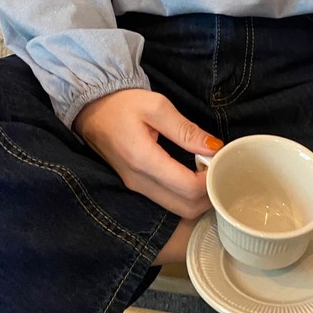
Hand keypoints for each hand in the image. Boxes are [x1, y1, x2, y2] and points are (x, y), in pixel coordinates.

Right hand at [73, 88, 222, 218]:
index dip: (210, 180)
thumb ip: (186, 129)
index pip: (188, 188)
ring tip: (208, 172)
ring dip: (198, 198)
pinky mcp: (135, 187)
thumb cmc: (122, 103)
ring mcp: (135, 188)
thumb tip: (214, 147)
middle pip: (185, 207)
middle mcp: (139, 182)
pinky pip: (166, 202)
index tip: (221, 162)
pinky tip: (193, 176)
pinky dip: (186, 196)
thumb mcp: (156, 106)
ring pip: (177, 209)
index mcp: (144, 160)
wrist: (91, 109)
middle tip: (219, 170)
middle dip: (209, 194)